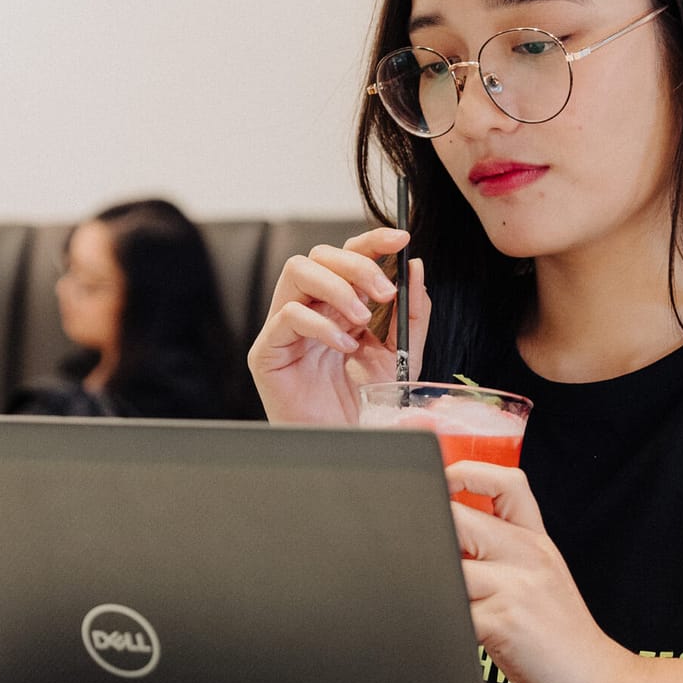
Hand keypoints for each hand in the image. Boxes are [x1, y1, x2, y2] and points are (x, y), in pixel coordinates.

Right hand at [248, 226, 430, 424]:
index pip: (347, 255)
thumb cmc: (366, 404)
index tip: (400, 239)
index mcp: (338, 304)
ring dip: (336, 287)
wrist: (348, 443)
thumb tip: (415, 268)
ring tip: (361, 318)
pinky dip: (321, 325)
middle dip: (357, 265)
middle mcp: (310, 308)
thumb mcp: (402, 354)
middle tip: (384, 292)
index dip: (371, 239)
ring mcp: (285, 328)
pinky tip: (343, 347)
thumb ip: (411, 313)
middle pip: (320, 254)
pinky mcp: (267, 352)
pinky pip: (287, 316)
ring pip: (297, 270)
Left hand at [446, 459, 633, 682]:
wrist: (598, 682)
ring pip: (448, 565)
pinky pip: (451, 609)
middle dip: (430, 536)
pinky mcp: (501, 622)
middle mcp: (527, 556)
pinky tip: (444, 626)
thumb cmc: (562, 637)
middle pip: (459, 518)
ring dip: (431, 582)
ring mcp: (514, 587)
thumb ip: (503, 551)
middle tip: (418, 554)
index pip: (507, 482)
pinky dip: (439, 618)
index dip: (467, 473)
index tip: (442, 483)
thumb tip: (447, 535)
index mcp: (536, 541)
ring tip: (432, 597)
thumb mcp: (543, 577)